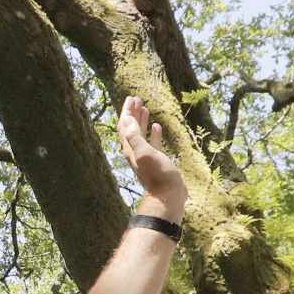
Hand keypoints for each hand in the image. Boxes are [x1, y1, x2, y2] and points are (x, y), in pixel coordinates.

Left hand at [116, 95, 185, 221]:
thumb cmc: (159, 175)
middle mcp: (135, 151)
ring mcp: (146, 155)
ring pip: (140, 134)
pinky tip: (157, 126)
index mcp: (130, 148)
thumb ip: (135, 137)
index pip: (124, 125)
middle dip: (132, 112)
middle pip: (130, 128)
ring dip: (141, 120)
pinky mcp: (157, 160)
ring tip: (144, 108)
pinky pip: (153, 143)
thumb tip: (126, 119)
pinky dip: (153, 133)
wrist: (168, 195)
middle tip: (136, 99)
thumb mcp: (145, 154)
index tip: (131, 98)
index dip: (126, 111)